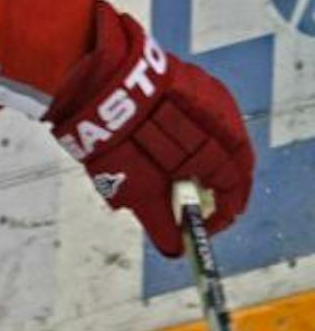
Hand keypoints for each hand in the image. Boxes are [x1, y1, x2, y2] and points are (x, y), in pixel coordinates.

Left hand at [47, 4, 252, 256]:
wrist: (95, 83)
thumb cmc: (119, 140)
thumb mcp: (138, 191)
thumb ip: (161, 222)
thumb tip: (175, 250)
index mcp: (219, 148)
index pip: (234, 188)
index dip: (220, 214)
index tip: (200, 230)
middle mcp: (222, 119)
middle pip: (229, 164)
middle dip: (210, 191)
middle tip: (187, 210)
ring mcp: (208, 95)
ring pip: (215, 139)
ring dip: (199, 164)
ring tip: (171, 181)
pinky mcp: (189, 80)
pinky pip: (199, 116)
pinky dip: (189, 139)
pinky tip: (163, 150)